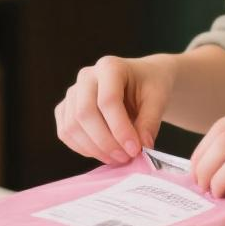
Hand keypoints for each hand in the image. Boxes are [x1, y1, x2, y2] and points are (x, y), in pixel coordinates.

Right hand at [55, 54, 176, 164]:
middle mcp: (86, 76)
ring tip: (117, 158)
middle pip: (85, 113)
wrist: (141, 81)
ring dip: (94, 149)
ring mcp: (72, 92)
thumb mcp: (159, 99)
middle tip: (126, 157)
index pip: (108, 100)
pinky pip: (65, 132)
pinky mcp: (65, 109)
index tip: (135, 149)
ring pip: (72, 126)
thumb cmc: (149, 86)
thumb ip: (150, 121)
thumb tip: (143, 146)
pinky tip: (103, 153)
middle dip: (105, 142)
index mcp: (110, 67)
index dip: (120, 129)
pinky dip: (83, 148)